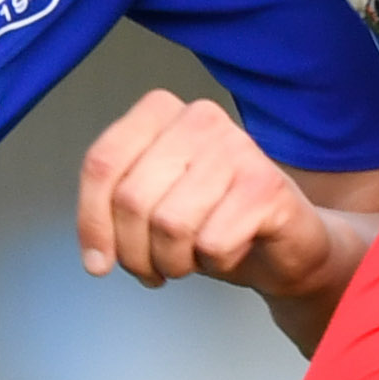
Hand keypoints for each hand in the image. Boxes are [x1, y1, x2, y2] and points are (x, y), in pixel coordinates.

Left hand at [76, 91, 338, 299]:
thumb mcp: (149, 208)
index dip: (91, 222)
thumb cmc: (213, 222)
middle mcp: (199, 118)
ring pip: (170, 224)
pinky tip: (229, 249)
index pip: (102, 163)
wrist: (286, 244)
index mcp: (161, 112)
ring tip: (190, 258)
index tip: (99, 262)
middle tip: (154, 267)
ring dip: (174, 261)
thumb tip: (96, 259)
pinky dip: (214, 263)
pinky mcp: (267, 186)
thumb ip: (114, 212)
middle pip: (131, 199)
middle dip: (135, 253)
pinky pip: (212, 243)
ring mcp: (237, 148)